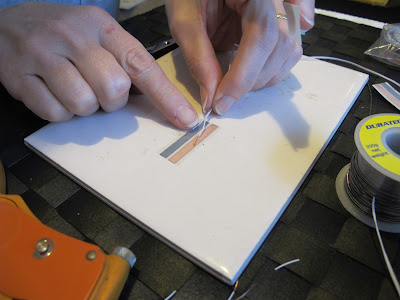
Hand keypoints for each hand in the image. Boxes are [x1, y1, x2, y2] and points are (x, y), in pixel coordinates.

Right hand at [0, 2, 197, 128]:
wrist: (6, 23)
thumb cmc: (61, 34)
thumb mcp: (97, 36)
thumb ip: (125, 63)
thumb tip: (158, 100)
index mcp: (101, 26)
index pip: (142, 65)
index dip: (166, 97)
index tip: (184, 119)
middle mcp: (73, 36)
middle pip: (114, 89)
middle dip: (111, 101)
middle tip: (97, 90)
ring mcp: (43, 54)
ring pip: (83, 104)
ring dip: (84, 107)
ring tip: (73, 89)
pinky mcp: (19, 76)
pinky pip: (54, 113)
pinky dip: (59, 112)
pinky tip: (52, 92)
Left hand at [166, 0, 313, 114]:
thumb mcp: (185, 21)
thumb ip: (199, 58)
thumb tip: (210, 97)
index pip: (261, 34)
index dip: (243, 74)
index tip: (222, 101)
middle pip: (280, 44)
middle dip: (253, 79)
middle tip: (224, 99)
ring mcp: (280, 8)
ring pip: (290, 49)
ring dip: (265, 77)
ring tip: (236, 86)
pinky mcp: (277, 21)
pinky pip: (289, 46)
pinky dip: (274, 67)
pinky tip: (256, 74)